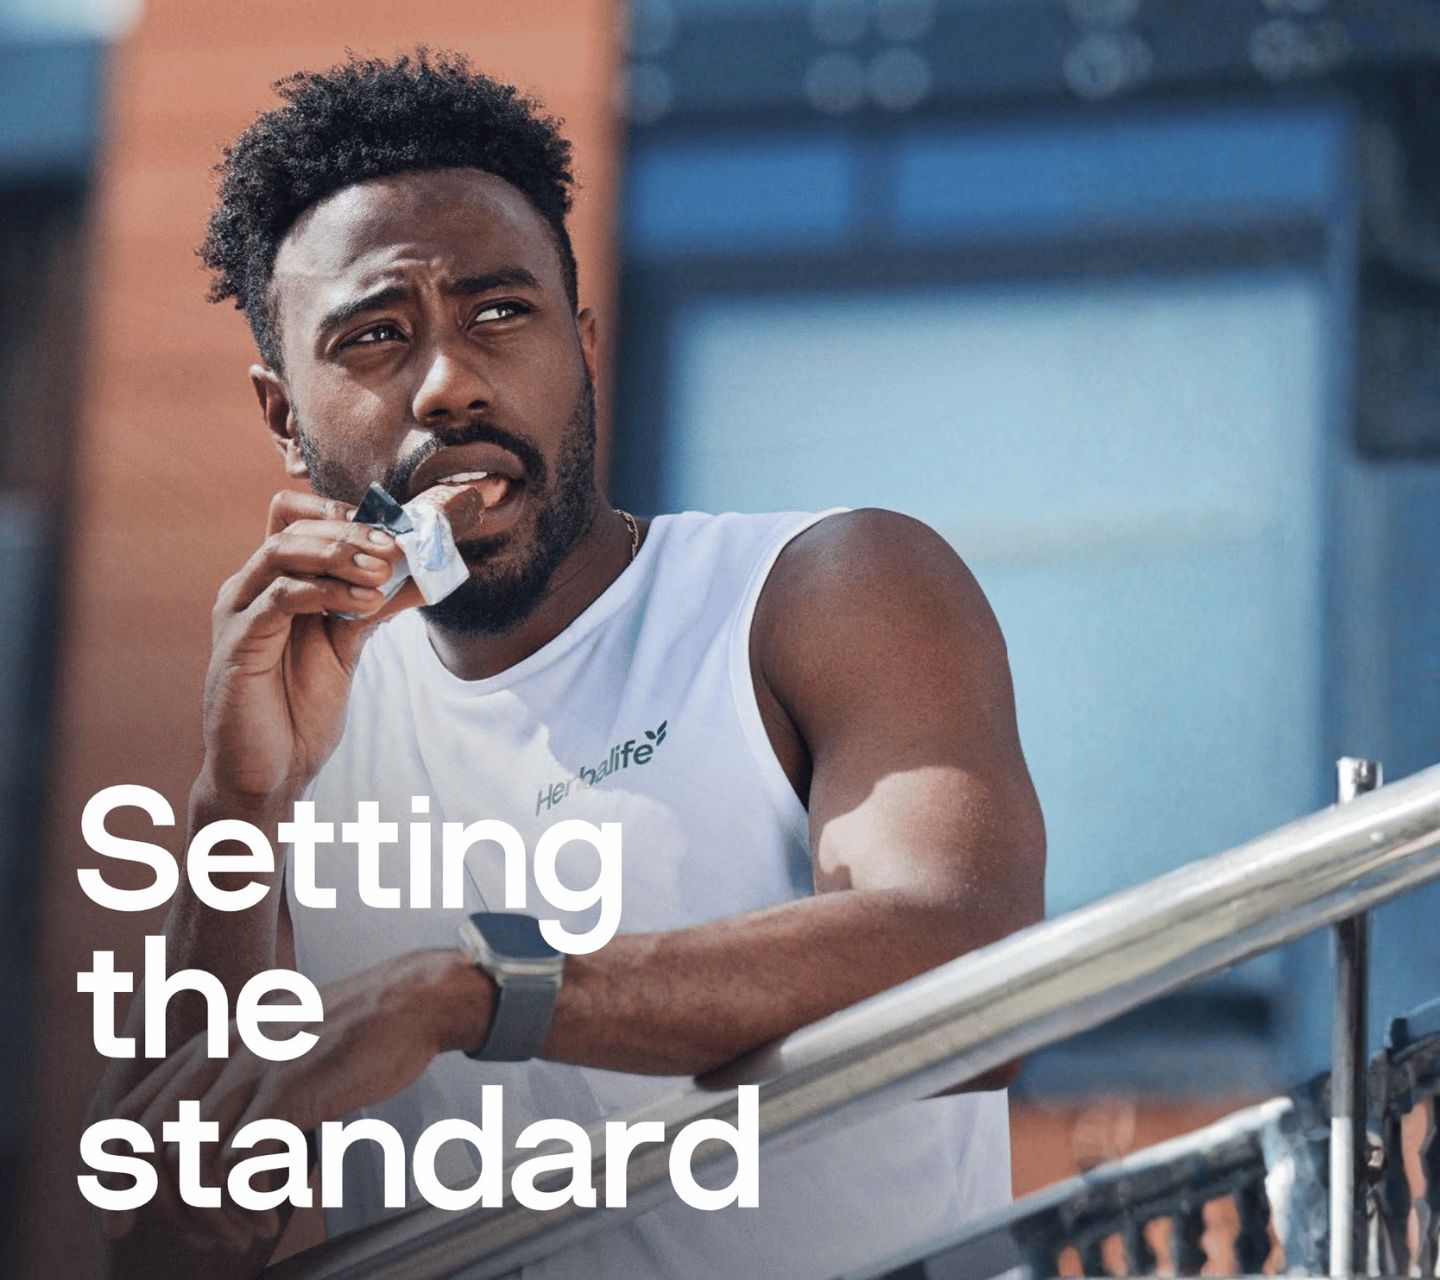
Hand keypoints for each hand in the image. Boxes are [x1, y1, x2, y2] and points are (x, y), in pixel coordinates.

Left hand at [97, 950, 491, 1263]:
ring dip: (211, 1214)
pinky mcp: (288, 1091)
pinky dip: (246, 1203)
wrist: (409, 1001)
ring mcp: (252, 1070)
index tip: (128, 1219)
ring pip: (187, 1162)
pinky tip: (271, 1212)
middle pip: (144, 1146)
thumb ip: (239, 1082)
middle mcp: (219, 1054)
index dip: (116, 1178)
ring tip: (246, 1230)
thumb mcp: (277, 1045)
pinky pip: (236, 1166)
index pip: (125, 1118)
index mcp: (210, 1045)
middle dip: (164, 1207)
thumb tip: (217, 1149)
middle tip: (205, 1235)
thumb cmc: (354, 1029)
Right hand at [196, 490, 415, 817]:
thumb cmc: (301, 710)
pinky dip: (325, 592)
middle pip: (291, 527)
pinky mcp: (238, 642)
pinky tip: (363, 602)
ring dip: (339, 553)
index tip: (389, 528)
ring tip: (383, 570)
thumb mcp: (347, 648)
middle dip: (349, 531)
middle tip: (397, 547)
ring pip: (281, 551)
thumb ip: (374, 608)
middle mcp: (250, 589)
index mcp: (274, 583)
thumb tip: (423, 577)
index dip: (338, 512)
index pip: (292, 517)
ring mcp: (239, 612)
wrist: (273, 771)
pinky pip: (279, 597)